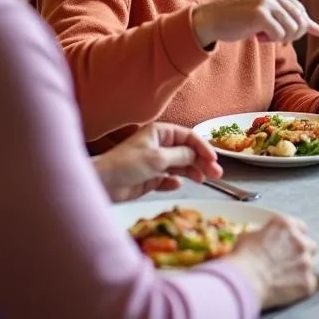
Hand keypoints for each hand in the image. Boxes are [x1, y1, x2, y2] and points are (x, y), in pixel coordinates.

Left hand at [93, 123, 222, 202]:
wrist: (101, 184)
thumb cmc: (126, 165)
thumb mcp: (157, 158)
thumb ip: (180, 155)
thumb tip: (196, 154)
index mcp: (160, 133)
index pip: (189, 137)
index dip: (203, 147)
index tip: (214, 159)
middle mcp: (159, 146)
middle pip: (188, 152)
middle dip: (202, 161)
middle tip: (216, 173)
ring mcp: (155, 162)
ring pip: (181, 165)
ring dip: (193, 172)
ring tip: (203, 180)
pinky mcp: (150, 178)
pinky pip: (168, 179)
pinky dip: (174, 182)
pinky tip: (177, 185)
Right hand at [192, 0, 318, 47]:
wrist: (209, 20)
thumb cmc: (237, 20)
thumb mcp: (266, 14)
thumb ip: (290, 19)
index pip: (300, 10)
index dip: (305, 26)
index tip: (318, 34)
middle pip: (300, 20)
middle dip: (292, 34)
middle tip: (273, 38)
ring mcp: (265, 1)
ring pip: (292, 28)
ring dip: (279, 38)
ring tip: (262, 35)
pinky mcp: (259, 13)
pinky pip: (279, 35)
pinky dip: (270, 40)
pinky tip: (255, 36)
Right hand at [226, 215, 317, 308]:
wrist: (244, 282)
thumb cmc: (241, 258)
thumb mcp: (248, 236)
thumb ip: (263, 234)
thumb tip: (264, 238)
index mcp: (285, 225)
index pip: (300, 227)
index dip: (295, 236)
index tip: (290, 243)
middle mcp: (300, 241)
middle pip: (309, 245)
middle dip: (301, 252)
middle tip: (289, 261)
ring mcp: (306, 261)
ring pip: (311, 263)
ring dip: (302, 268)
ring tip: (287, 277)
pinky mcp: (308, 281)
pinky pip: (309, 283)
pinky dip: (300, 286)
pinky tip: (287, 290)